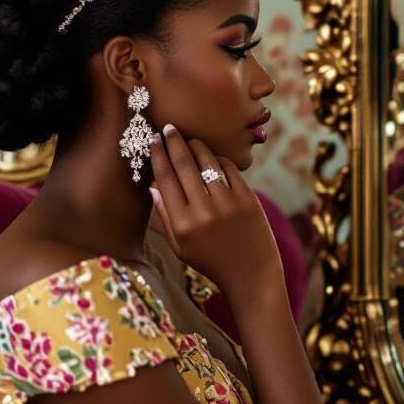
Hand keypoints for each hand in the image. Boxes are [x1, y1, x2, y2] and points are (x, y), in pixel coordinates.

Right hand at [148, 125, 282, 297]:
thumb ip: (164, 218)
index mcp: (182, 226)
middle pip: (183, 165)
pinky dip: (218, 159)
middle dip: (173, 142)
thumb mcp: (181, 247)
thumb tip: (152, 185)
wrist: (251, 275)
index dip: (158, 156)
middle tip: (168, 128)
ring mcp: (228, 205)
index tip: (153, 141)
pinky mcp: (248, 200)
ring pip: (207, 162)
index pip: (165, 180)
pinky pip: (229, 169)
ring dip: (196, 146)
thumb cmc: (212, 261)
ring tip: (189, 139)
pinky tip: (212, 156)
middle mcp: (203, 213)